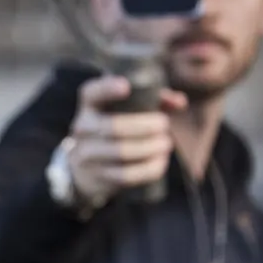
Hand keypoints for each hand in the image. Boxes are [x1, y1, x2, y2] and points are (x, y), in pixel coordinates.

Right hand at [67, 75, 186, 204]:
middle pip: (114, 127)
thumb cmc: (114, 127)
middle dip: (146, 126)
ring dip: (151, 148)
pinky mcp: (97, 176)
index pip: (93, 93)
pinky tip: (160, 161)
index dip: (108, 89)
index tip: (126, 87)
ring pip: (122, 152)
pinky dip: (149, 168)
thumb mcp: (125, 109)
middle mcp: (83, 128)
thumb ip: (154, 100)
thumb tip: (179, 102)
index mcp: (89, 105)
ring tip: (166, 144)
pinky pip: (127, 174)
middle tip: (165, 124)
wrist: (83, 168)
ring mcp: (87, 154)